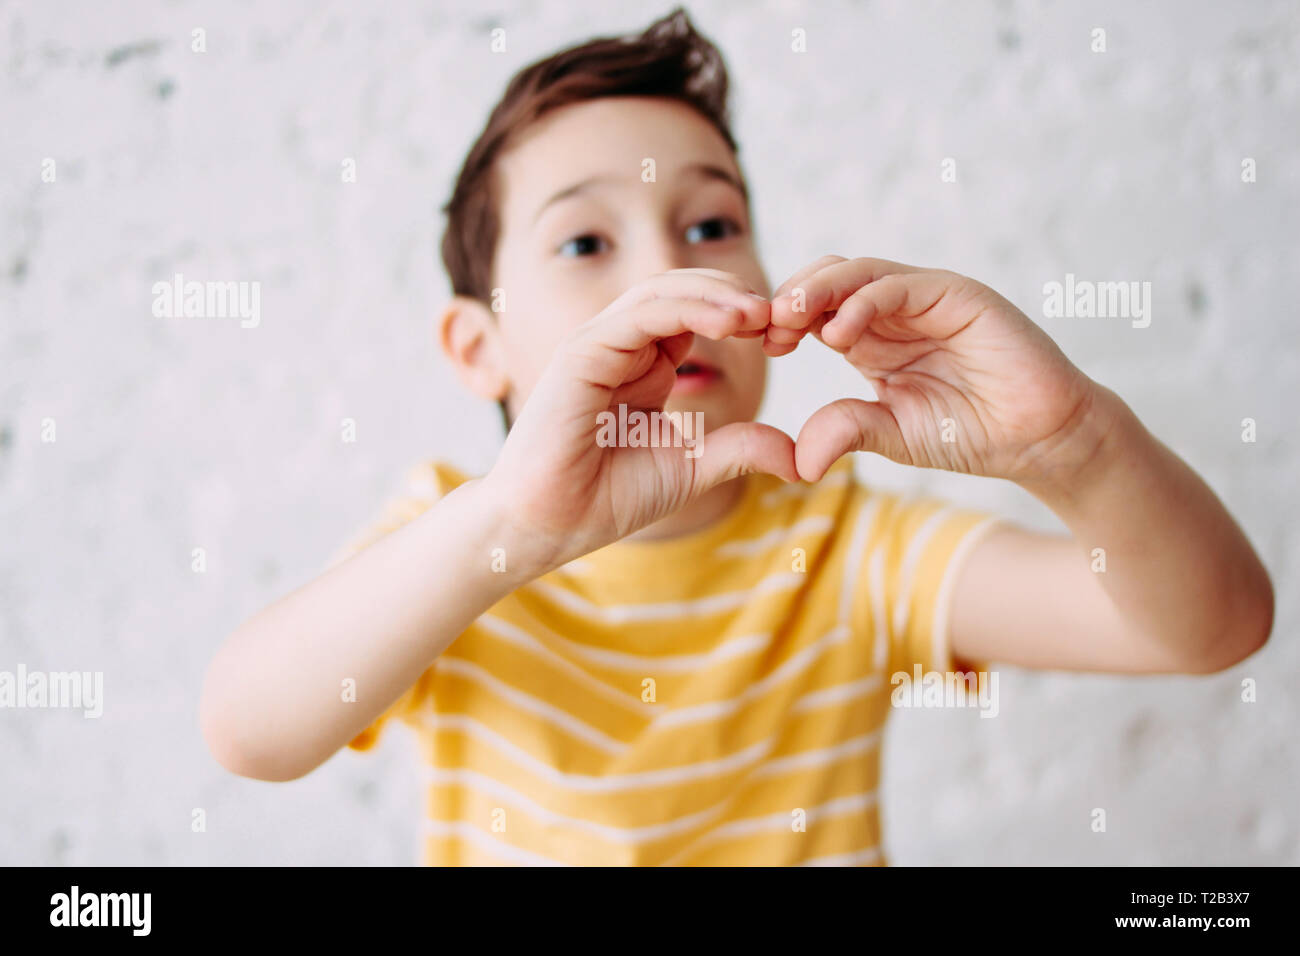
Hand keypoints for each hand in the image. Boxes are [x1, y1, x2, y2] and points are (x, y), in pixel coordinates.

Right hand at [483, 269, 797, 574]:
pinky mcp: (581, 354)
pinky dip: (686, 310)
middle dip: (734, 295)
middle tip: (783, 314)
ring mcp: (598, 345)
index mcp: (644, 365)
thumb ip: (740, 450)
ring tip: (760, 313)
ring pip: (662, 292)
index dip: (741, 316)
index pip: (696, 314)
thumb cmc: (604, 499)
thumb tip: (800, 457)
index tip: (786, 334)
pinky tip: (728, 322)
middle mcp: (620, 346)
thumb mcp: (692, 468)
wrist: (548, 526)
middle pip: (682, 290)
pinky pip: (639, 315)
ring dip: (716, 295)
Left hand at [764, 256, 1103, 484]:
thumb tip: (799, 461)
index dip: (780, 320)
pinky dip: (863, 301)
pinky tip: (838, 334)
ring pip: (856, 272)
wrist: (1040, 438)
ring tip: (787, 320)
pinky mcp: (956, 295)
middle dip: (788, 298)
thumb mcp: (893, 434)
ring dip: (816, 290)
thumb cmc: (971, 433)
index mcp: (870, 337)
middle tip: (762, 328)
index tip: (756, 344)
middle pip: (826, 280)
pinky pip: (899, 285)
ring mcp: (924, 298)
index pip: (812, 310)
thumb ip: (847, 430)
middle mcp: (893, 310)